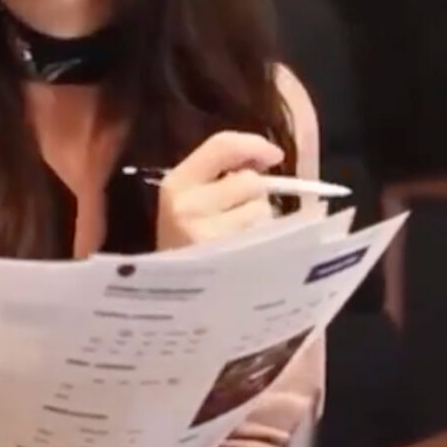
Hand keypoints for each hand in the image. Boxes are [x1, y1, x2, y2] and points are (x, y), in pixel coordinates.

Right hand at [154, 131, 284, 250]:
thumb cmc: (187, 246)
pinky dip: (266, 242)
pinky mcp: (227, 260)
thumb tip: (268, 156)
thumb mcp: (190, 203)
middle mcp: (187, 207)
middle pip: (249, 181)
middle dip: (255, 195)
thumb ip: (221, 174)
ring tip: (242, 240)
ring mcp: (207, 236)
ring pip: (262, 209)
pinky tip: (248, 255)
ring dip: (261, 221)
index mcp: (176, 184)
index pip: (221, 145)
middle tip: (240, 217)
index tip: (275, 156)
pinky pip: (265, 236)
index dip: (254, 145)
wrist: (171, 301)